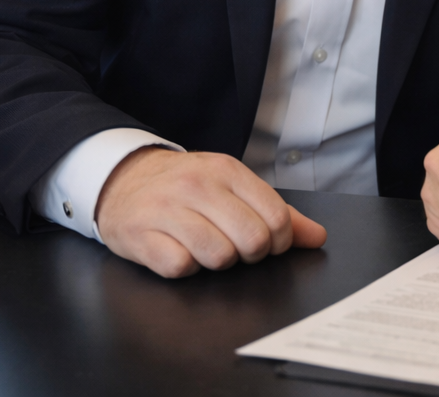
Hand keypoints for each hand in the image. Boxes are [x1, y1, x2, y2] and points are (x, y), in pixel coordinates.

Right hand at [96, 147, 326, 277]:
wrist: (122, 180)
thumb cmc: (185, 187)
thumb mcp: (232, 187)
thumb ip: (278, 212)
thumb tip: (316, 237)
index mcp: (227, 171)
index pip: (276, 216)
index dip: (279, 241)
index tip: (266, 243)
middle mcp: (198, 186)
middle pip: (252, 240)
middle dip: (250, 254)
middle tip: (235, 247)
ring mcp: (167, 210)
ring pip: (218, 256)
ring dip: (217, 261)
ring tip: (205, 246)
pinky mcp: (142, 236)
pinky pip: (180, 267)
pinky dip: (185, 267)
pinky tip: (178, 250)